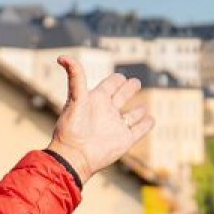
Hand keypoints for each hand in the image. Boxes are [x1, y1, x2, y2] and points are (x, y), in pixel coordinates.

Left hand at [46, 57, 154, 183]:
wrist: (75, 156)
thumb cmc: (72, 127)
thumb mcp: (74, 97)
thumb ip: (75, 76)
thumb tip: (62, 56)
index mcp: (95, 100)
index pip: (109, 85)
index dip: (115, 80)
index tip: (120, 76)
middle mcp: (106, 112)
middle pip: (121, 97)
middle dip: (129, 89)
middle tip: (135, 82)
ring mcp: (116, 126)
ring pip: (130, 116)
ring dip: (138, 111)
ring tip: (144, 107)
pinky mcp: (124, 140)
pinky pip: (138, 130)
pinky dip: (146, 125)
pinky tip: (151, 119)